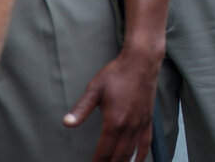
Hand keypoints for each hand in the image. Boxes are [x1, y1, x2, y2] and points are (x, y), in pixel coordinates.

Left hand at [64, 47, 161, 161]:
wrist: (141, 62)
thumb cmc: (117, 73)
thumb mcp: (95, 89)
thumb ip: (81, 109)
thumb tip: (67, 122)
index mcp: (115, 122)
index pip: (103, 153)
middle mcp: (129, 127)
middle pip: (118, 158)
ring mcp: (140, 125)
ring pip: (131, 154)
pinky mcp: (148, 121)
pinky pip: (146, 144)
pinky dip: (141, 157)